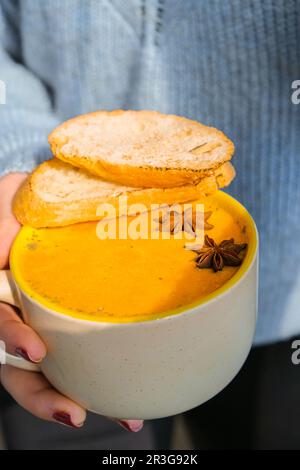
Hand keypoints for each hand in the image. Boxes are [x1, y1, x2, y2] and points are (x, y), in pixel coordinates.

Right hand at [0, 173, 142, 431]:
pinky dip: (104, 381)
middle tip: (74, 413)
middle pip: (19, 367)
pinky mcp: (74, 325)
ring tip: (123, 416)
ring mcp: (46, 324)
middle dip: (42, 394)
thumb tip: (1, 253)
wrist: (50, 201)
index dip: (12, 338)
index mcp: (1, 290)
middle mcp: (20, 314)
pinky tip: (134, 398)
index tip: (35, 353)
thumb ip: (3, 222)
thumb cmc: (25, 200)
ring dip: (79, 398)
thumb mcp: (10, 198)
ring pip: (54, 373)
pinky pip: (86, 358)